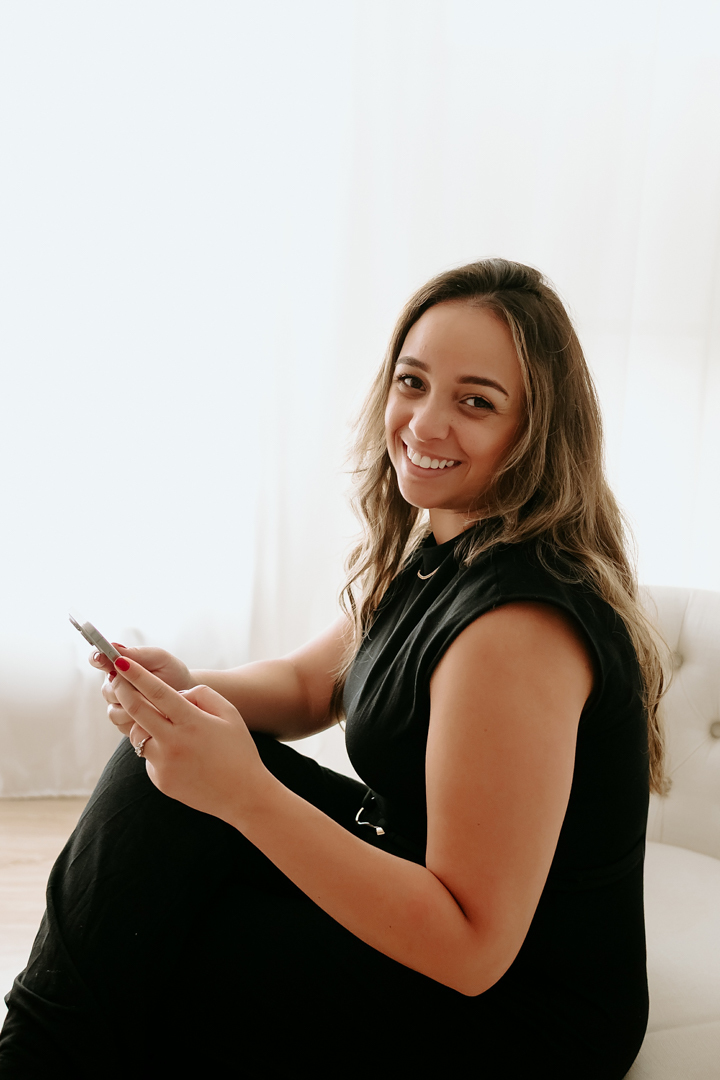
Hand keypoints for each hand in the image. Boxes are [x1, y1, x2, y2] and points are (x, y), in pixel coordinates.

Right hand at [89, 645, 192, 737]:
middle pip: (107, 690)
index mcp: (119, 665)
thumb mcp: (160, 658)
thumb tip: (114, 646)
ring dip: (133, 708)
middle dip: (125, 690)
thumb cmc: (173, 673)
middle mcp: (115, 685)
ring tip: (153, 703)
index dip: (97, 658)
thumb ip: (138, 654)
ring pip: (113, 711)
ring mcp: (118, 705)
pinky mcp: (125, 723)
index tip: (101, 657)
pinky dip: (137, 722)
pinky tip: (152, 715)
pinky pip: (122, 725)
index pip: (98, 660)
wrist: (187, 697)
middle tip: (142, 687)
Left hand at [111, 656, 268, 822]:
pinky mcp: (160, 780)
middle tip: (114, 678)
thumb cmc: (239, 750)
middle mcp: (173, 742)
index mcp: (192, 722)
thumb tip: (178, 694)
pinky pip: (149, 756)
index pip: (157, 692)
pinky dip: (157, 749)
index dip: (136, 675)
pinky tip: (180, 756)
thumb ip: (202, 694)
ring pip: (138, 734)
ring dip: (141, 723)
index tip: (120, 661)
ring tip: (164, 725)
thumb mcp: (229, 713)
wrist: (243, 795)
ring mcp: (164, 764)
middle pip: (136, 710)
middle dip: (122, 690)